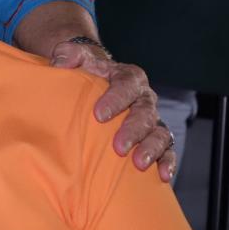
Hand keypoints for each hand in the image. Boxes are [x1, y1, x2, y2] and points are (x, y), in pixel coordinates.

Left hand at [50, 39, 176, 182]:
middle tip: (118, 147)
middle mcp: (144, 98)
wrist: (96, 82)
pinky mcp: (155, 137)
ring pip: (160, 132)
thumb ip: (67, 54)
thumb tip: (60, 63)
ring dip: (152, 148)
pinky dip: (168, 162)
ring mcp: (152, 119)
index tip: (98, 115)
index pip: (126, 84)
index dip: (116, 99)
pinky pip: (168, 150)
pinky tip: (163, 175)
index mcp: (128, 76)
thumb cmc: (85, 72)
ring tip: (139, 164)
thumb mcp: (76, 58)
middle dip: (133, 130)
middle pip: (145, 112)